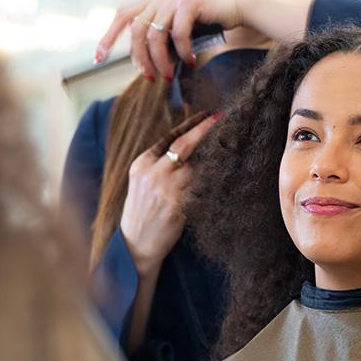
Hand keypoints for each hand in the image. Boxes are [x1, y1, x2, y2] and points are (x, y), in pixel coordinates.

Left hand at [95, 0, 242, 80]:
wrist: (239, 4)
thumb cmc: (208, 21)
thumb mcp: (179, 30)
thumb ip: (161, 41)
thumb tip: (145, 67)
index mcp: (153, 2)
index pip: (123, 17)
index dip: (109, 37)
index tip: (98, 59)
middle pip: (137, 32)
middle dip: (140, 60)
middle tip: (151, 79)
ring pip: (155, 36)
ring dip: (160, 61)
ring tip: (168, 75)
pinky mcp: (192, 3)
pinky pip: (178, 33)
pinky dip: (182, 52)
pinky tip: (191, 62)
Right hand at [120, 111, 217, 276]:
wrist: (135, 245)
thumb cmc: (141, 212)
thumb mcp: (141, 182)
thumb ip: (159, 164)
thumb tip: (188, 146)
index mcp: (142, 164)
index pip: (169, 138)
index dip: (190, 125)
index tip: (207, 115)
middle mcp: (152, 173)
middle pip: (183, 145)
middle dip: (203, 130)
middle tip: (220, 119)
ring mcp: (165, 189)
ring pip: (196, 166)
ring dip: (211, 159)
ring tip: (226, 151)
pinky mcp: (178, 206)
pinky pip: (200, 187)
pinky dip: (212, 180)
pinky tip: (222, 175)